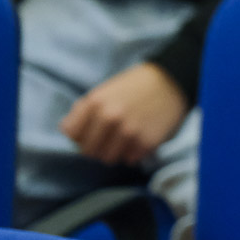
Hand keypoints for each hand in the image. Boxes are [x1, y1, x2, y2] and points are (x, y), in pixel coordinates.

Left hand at [60, 63, 189, 165]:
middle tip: (109, 137)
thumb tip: (67, 131)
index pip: (71, 134)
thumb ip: (84, 110)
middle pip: (88, 151)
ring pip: (108, 159)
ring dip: (115, 151)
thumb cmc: (136, 85)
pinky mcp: (146, 142)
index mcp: (95, 102)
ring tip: (125, 138)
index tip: (91, 130)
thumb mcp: (105, 90)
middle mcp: (110, 118)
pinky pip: (130, 159)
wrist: (173, 81)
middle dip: (97, 146)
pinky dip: (134, 152)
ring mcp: (128, 131)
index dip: (80, 133)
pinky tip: (141, 137)